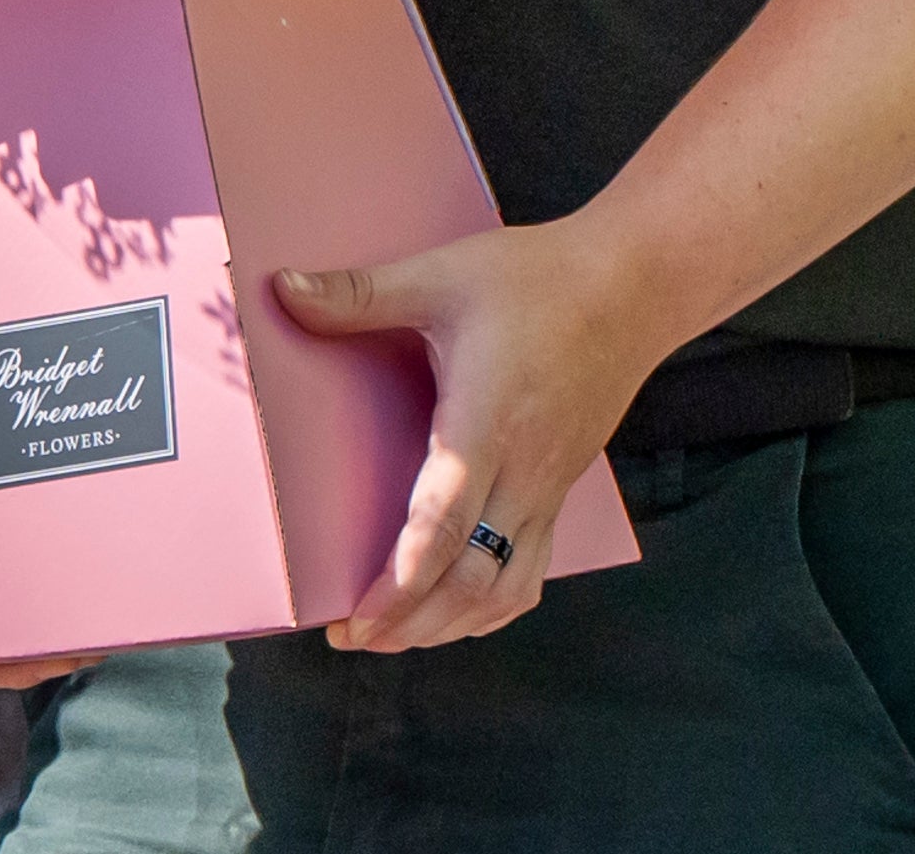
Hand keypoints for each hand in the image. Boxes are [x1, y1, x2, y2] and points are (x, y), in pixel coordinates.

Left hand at [273, 216, 662, 652]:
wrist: (633, 289)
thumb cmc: (534, 280)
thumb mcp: (436, 276)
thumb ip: (358, 292)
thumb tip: (281, 288)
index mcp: (486, 422)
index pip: (444, 518)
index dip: (405, 575)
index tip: (362, 614)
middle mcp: (523, 468)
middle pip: (473, 575)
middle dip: (411, 619)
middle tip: (349, 638)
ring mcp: (548, 485)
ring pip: (506, 585)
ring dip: (450, 622)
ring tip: (393, 637)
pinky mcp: (562, 487)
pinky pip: (532, 567)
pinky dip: (494, 604)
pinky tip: (462, 612)